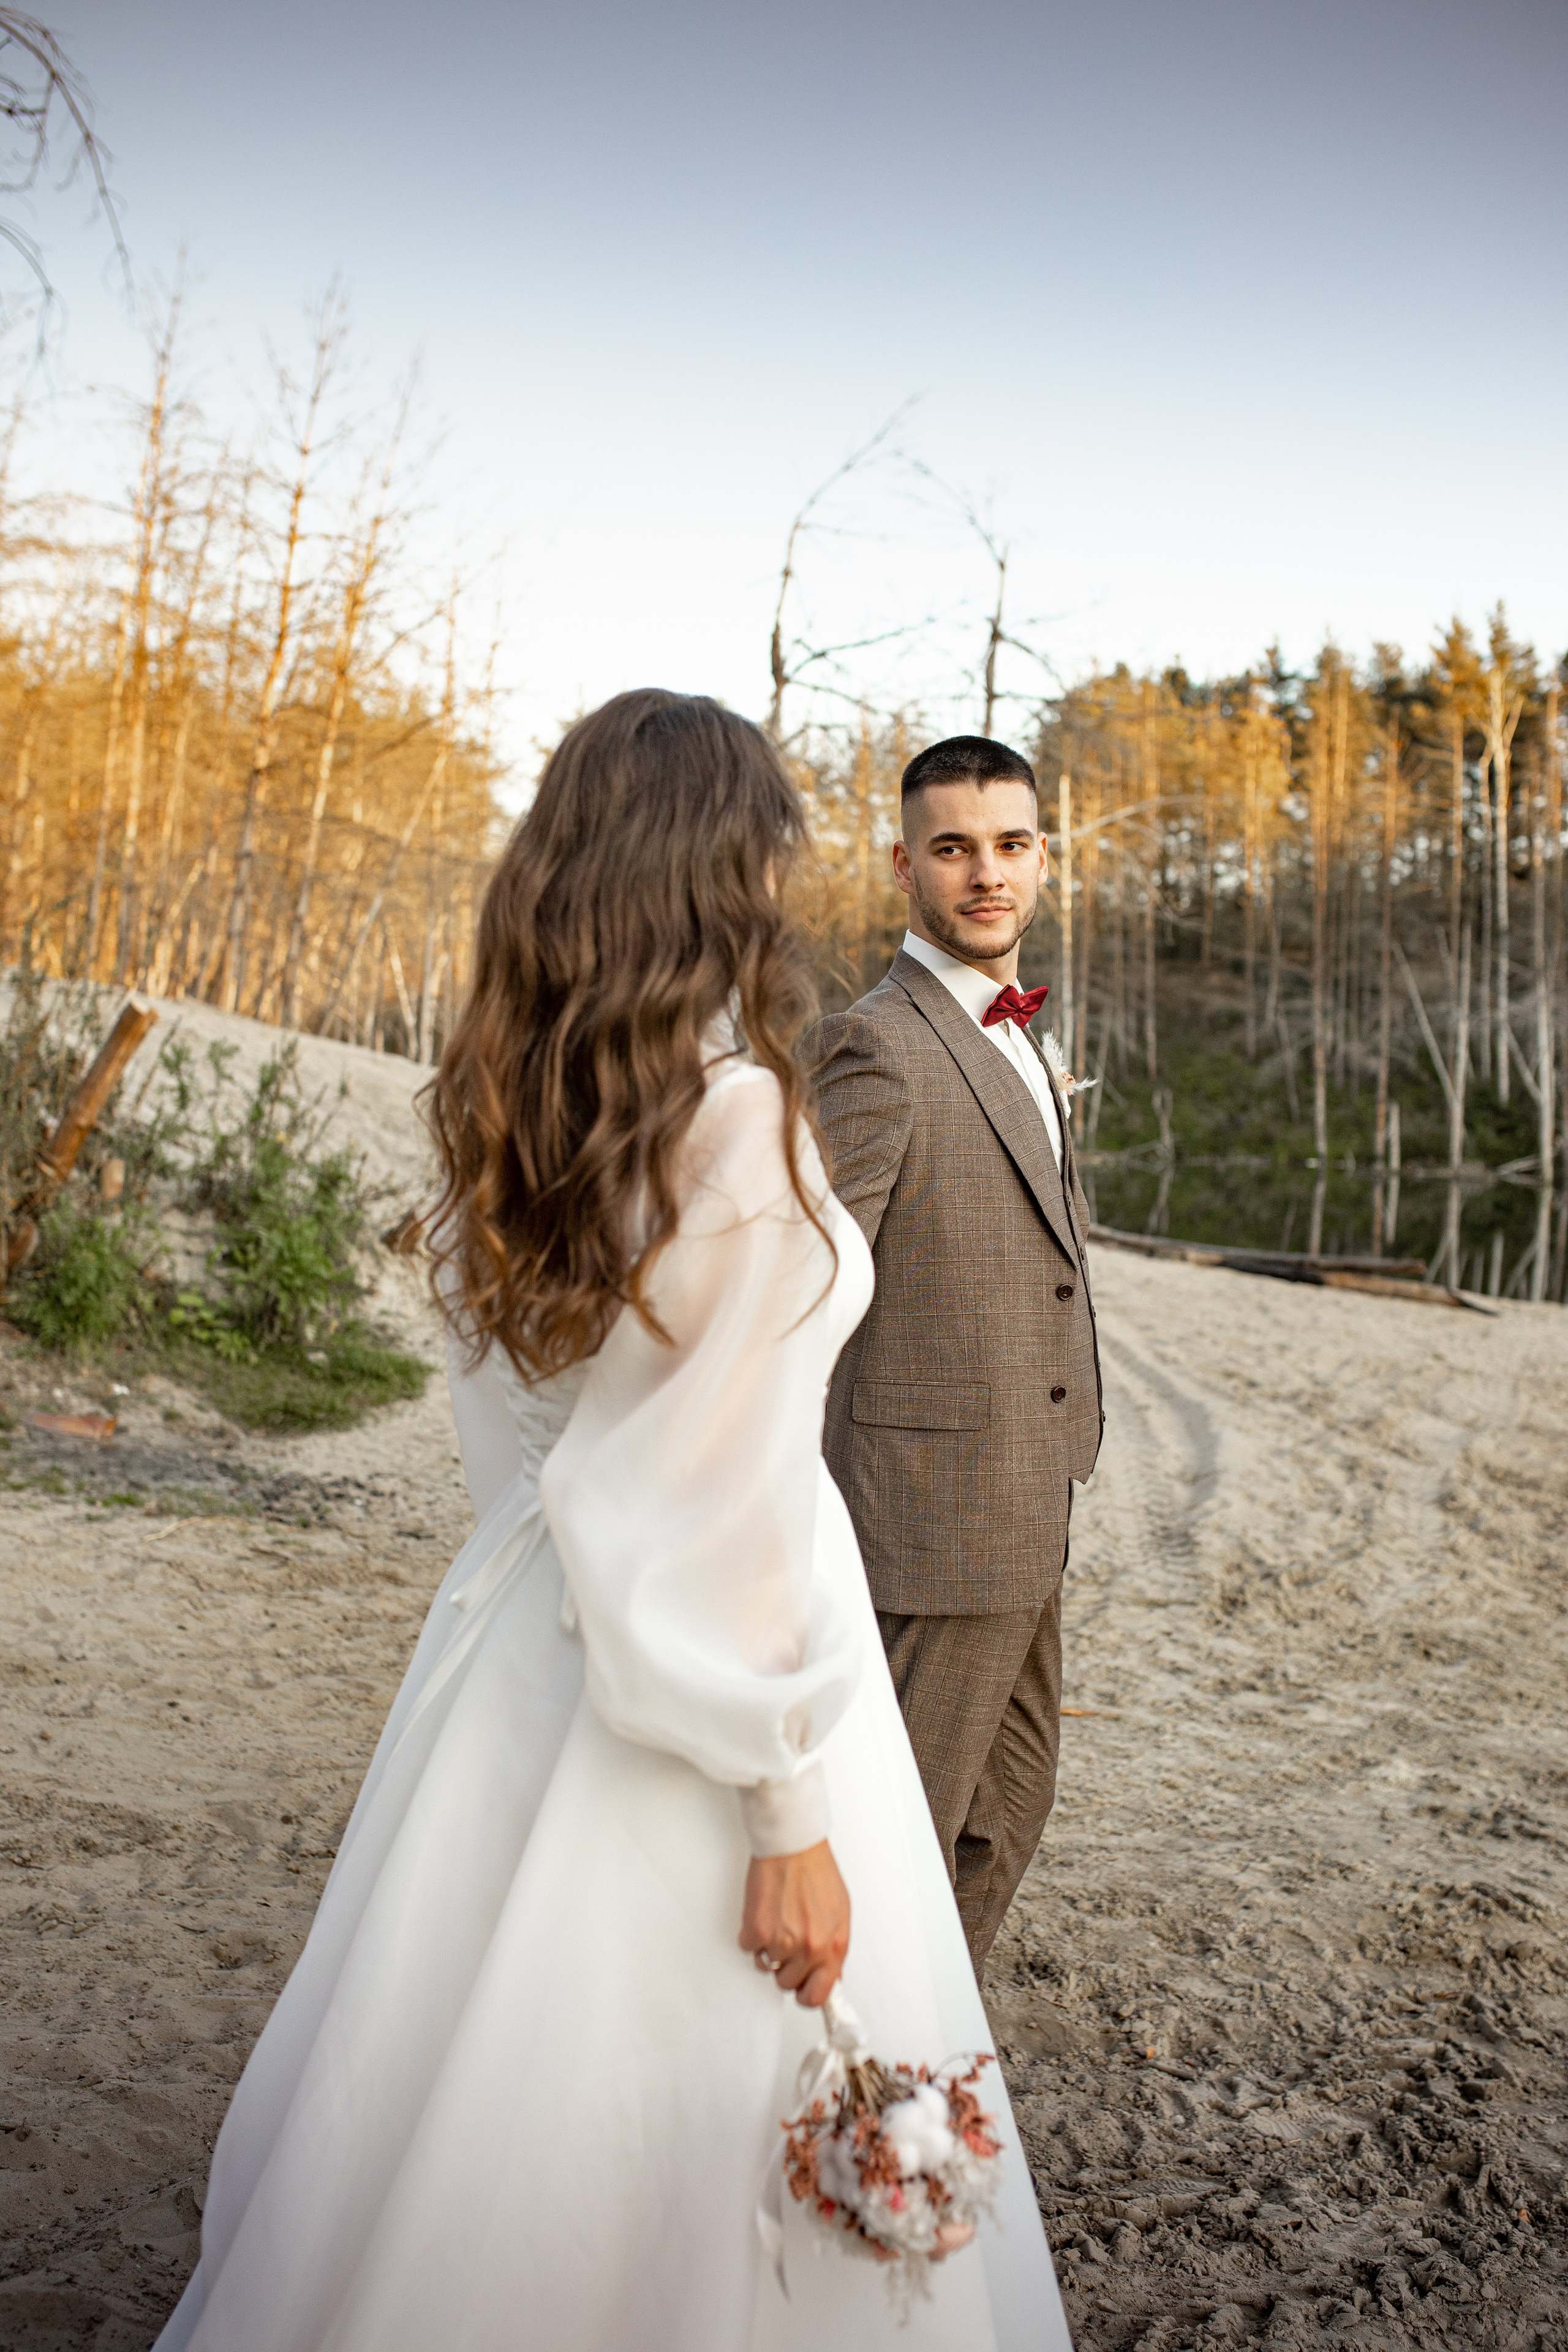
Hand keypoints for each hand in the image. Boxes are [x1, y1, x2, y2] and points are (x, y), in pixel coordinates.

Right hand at [738, 1840, 849, 2008]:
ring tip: (777, 1919)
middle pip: (787, 1983)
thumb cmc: (816, 1871)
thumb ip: (835, 1948)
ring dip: (768, 1948)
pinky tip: (764, 1911)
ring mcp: (782, 1942)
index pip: (818, 1995)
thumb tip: (830, 1976)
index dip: (807, 1994)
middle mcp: (809, 1948)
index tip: (802, 1991)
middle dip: (786, 1966)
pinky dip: (752, 1933)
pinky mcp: (757, 1930)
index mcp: (834, 1946)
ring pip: (765, 1966)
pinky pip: (748, 1948)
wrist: (792, 1844)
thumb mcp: (840, 1913)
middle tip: (787, 1941)